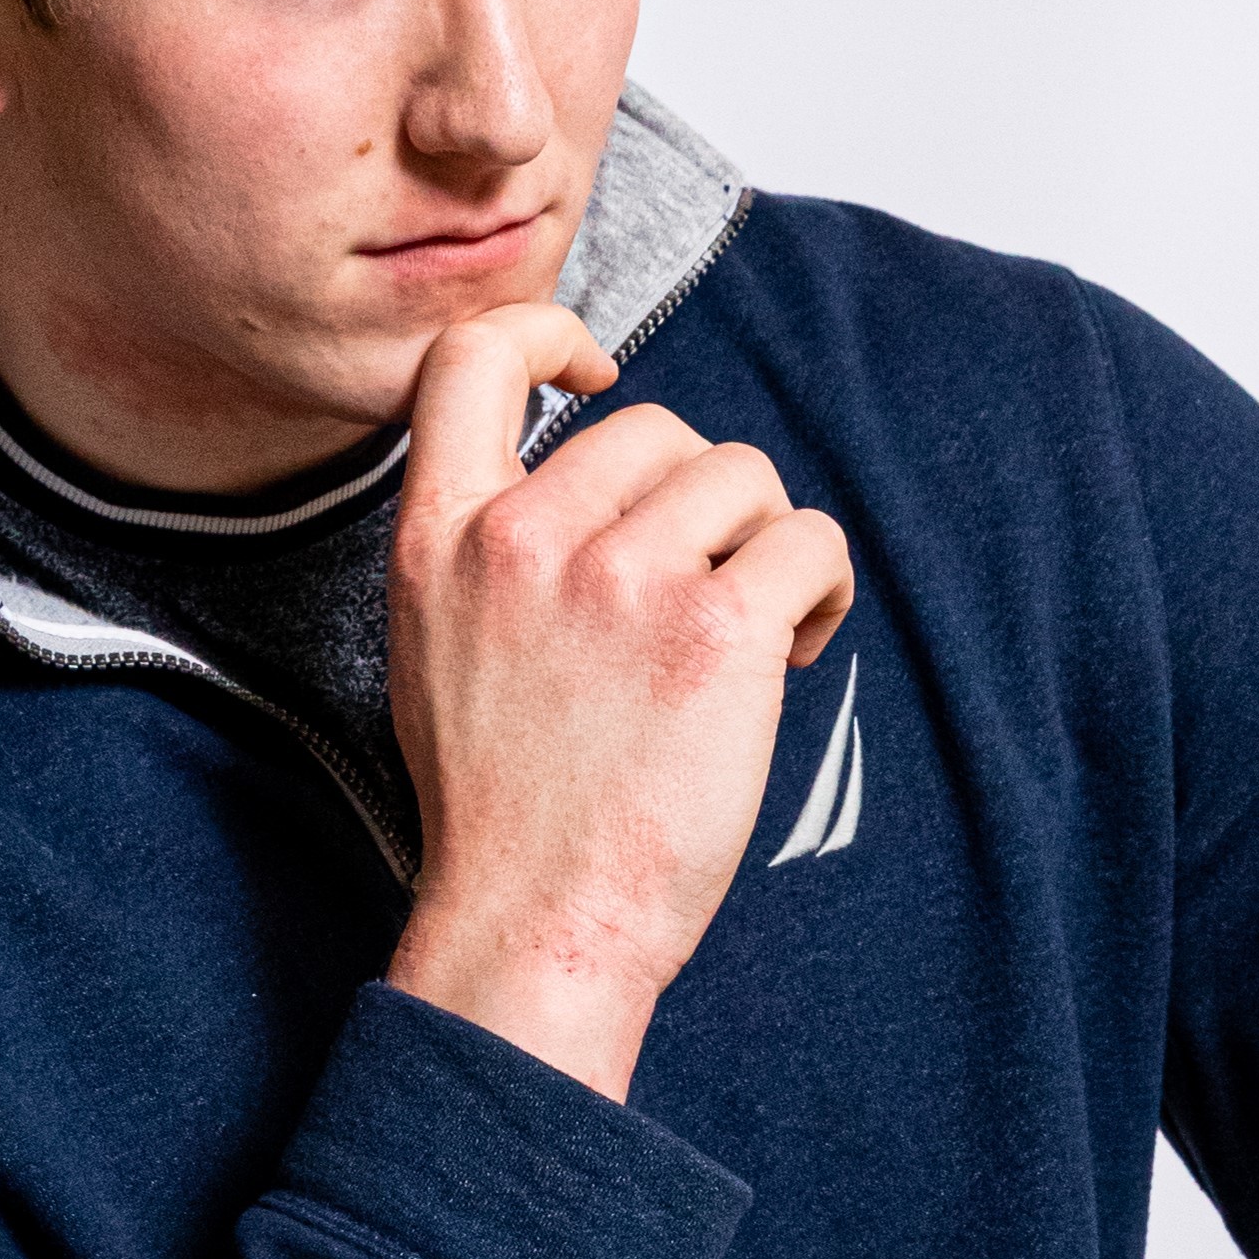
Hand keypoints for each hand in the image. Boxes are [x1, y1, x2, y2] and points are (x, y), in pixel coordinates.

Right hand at [382, 304, 853, 1102]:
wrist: (539, 922)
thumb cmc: (505, 803)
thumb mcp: (437, 645)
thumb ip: (489, 549)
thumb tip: (591, 483)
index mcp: (441, 536)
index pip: (472, 359)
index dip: (549, 336)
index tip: (598, 376)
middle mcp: (524, 536)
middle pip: (659, 429)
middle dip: (700, 502)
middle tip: (698, 597)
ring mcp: (621, 576)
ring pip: (745, 479)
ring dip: (765, 546)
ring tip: (748, 636)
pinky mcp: (715, 627)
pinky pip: (809, 542)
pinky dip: (822, 591)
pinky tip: (795, 652)